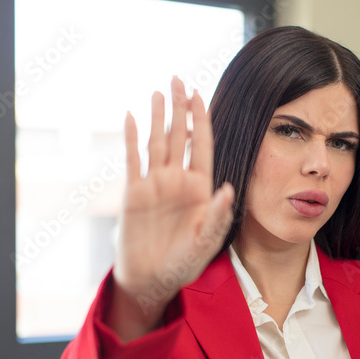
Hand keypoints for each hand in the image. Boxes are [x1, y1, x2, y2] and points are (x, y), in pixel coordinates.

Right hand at [113, 76, 235, 317]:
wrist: (152, 279)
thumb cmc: (183, 263)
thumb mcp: (205, 241)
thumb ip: (217, 216)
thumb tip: (228, 189)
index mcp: (199, 189)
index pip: (201, 146)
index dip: (201, 121)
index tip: (201, 96)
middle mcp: (177, 181)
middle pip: (178, 136)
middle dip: (179, 108)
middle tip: (179, 79)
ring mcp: (155, 184)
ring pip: (156, 142)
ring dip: (157, 117)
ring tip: (159, 91)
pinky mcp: (134, 192)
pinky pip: (133, 159)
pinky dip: (131, 137)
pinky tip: (132, 116)